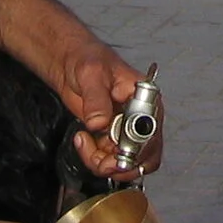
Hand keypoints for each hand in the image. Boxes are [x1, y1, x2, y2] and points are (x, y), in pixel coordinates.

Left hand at [51, 39, 164, 178]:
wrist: (69, 63)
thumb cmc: (87, 58)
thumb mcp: (91, 73)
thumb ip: (97, 99)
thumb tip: (100, 123)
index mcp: (145, 97)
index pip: (152, 132)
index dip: (138, 147)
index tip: (118, 149)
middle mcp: (140, 117)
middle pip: (144, 156)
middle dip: (121, 163)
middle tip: (101, 159)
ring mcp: (125, 129)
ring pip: (126, 163)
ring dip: (103, 162)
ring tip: (85, 143)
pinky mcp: (110, 137)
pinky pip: (108, 161)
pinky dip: (93, 158)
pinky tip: (82, 139)